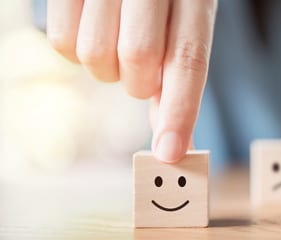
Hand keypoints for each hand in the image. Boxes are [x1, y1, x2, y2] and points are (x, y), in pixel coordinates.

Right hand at [47, 0, 216, 161]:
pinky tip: (92, 32)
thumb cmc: (162, 9)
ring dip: (107, 68)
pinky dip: (75, 52)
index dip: (180, 110)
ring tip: (116, 43)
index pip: (189, 58)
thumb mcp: (182, 32)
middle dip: (139, 82)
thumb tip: (175, 148)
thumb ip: (178, 84)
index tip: (169, 153)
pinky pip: (61, 43)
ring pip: (95, 54)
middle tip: (141, 71)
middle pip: (138, 57)